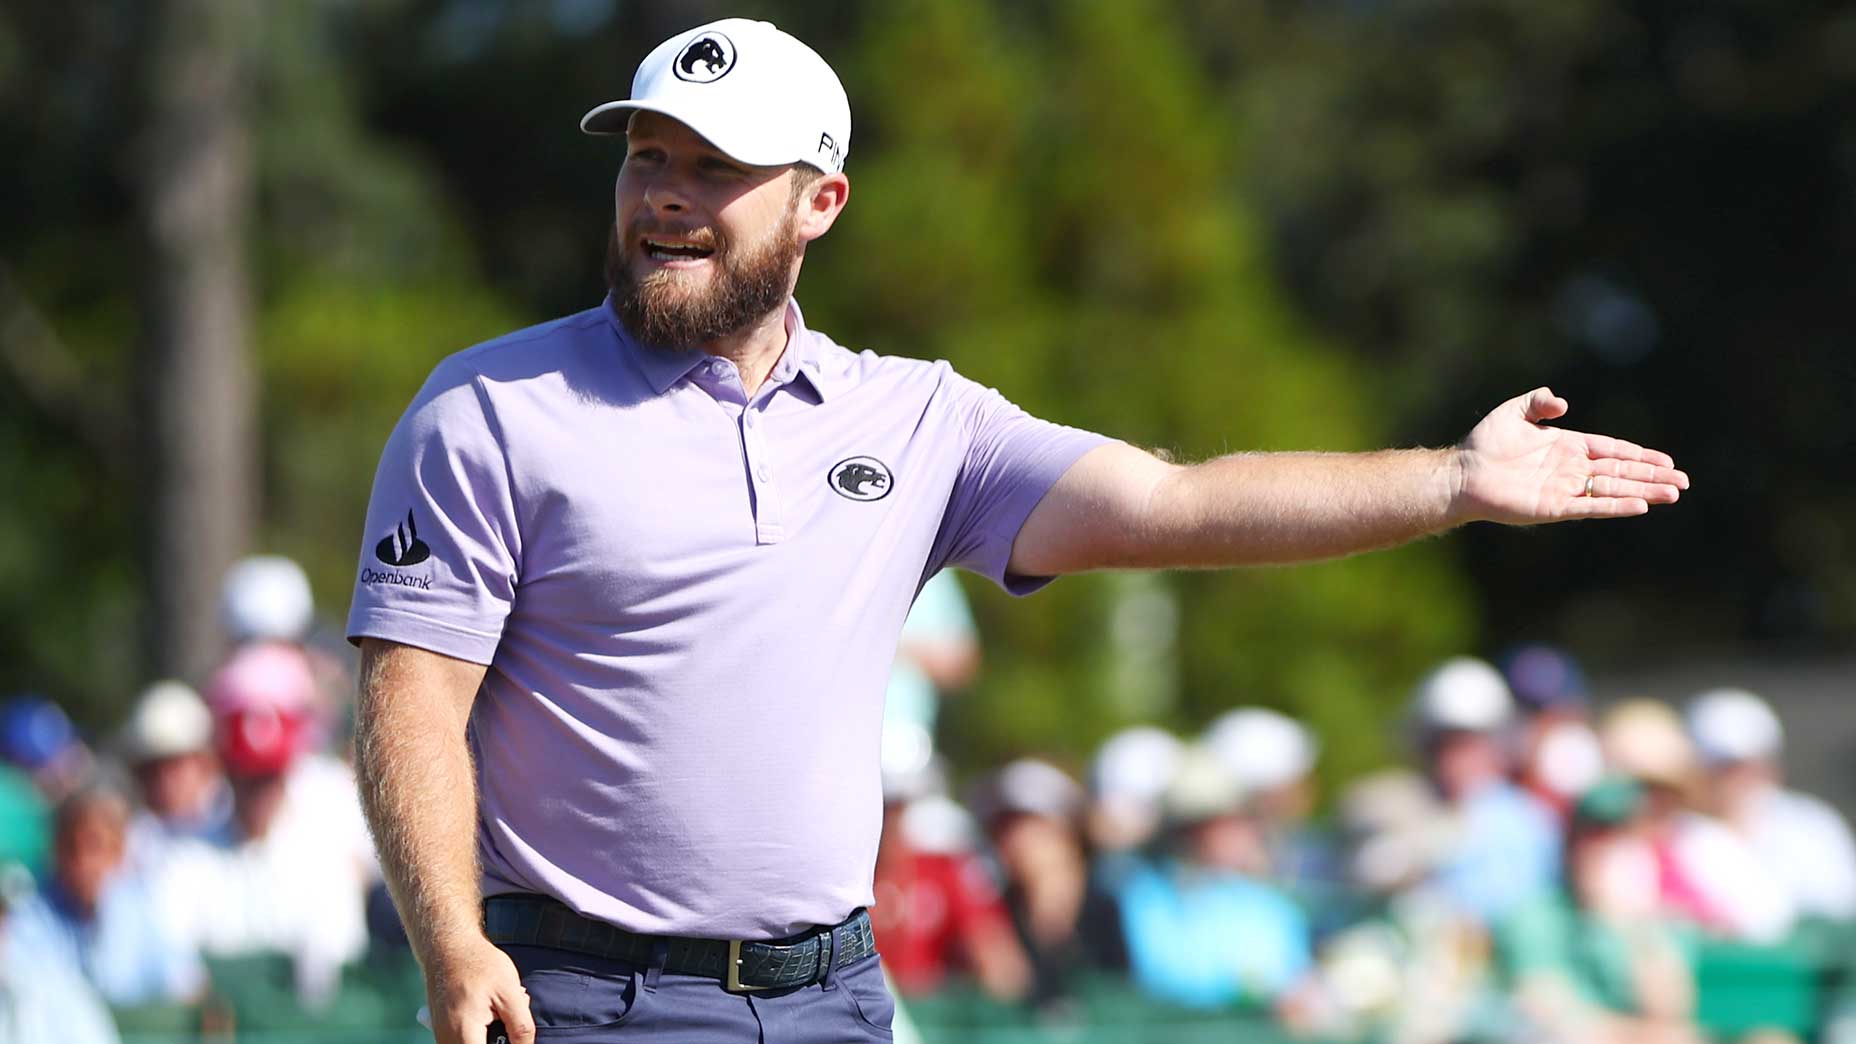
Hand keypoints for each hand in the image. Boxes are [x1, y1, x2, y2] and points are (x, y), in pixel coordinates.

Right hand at [425, 936, 534, 1043]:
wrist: (449, 947)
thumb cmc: (480, 964)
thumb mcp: (510, 992)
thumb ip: (521, 1027)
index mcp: (464, 1033)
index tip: (515, 1038)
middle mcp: (447, 1039)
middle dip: (498, 1040)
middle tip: (508, 1019)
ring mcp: (442, 1036)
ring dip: (491, 1037)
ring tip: (498, 1014)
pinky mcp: (442, 1031)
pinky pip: (465, 1041)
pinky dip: (479, 1033)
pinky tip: (488, 1014)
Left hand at [1454, 388, 1687, 524]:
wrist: (1462, 473)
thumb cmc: (1485, 443)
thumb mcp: (1514, 411)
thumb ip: (1539, 402)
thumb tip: (1563, 403)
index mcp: (1567, 446)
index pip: (1612, 450)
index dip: (1640, 455)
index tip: (1667, 461)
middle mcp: (1571, 469)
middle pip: (1621, 472)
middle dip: (1652, 476)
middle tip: (1684, 482)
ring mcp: (1565, 489)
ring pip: (1613, 489)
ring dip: (1644, 492)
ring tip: (1673, 495)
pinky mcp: (1554, 507)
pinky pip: (1591, 506)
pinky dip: (1615, 505)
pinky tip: (1639, 506)